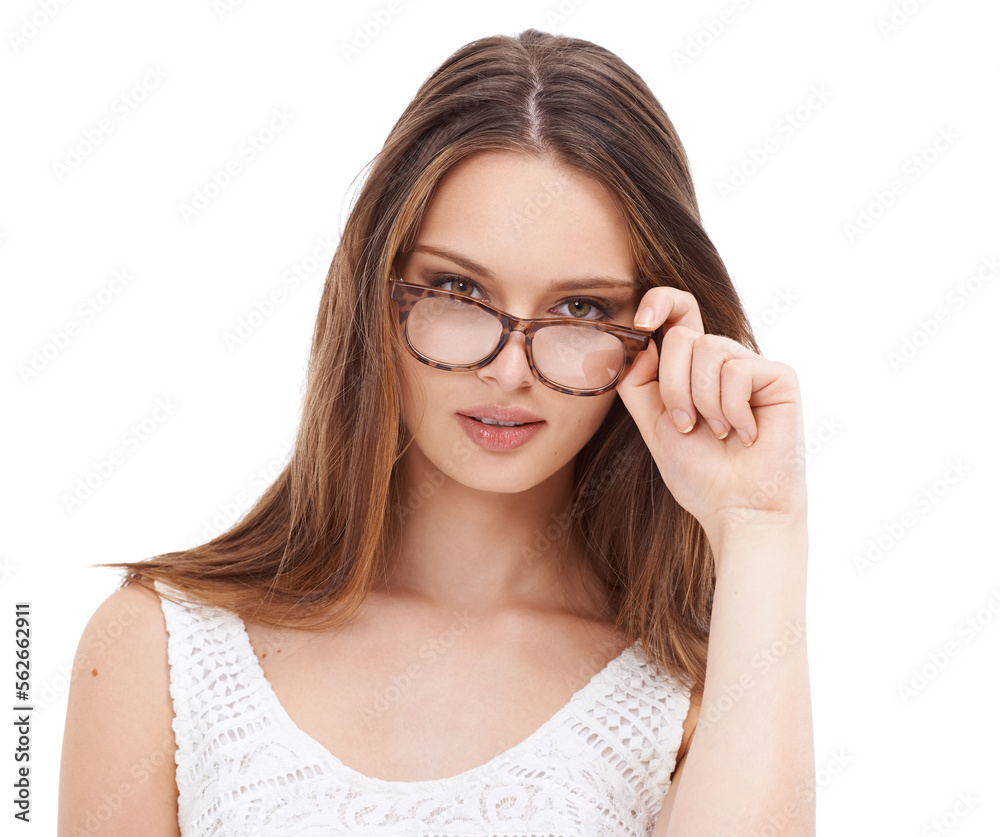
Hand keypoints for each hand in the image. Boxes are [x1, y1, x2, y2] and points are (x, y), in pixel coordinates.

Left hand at [616, 286, 806, 548]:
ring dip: (702, 402)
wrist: (737, 508)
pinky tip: (746, 434)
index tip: (640, 322)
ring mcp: (751, 365)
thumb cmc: (700, 473)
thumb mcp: (653, 425)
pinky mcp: (779, 376)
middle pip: (682, 336)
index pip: (678, 313)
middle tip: (686, 425)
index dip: (659, 302)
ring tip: (718, 432)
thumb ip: (638, 385)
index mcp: (692, 368)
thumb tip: (638, 345)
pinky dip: (732, 409)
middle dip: (672, 387)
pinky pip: (738, 370)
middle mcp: (722, 360)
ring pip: (708, 350)